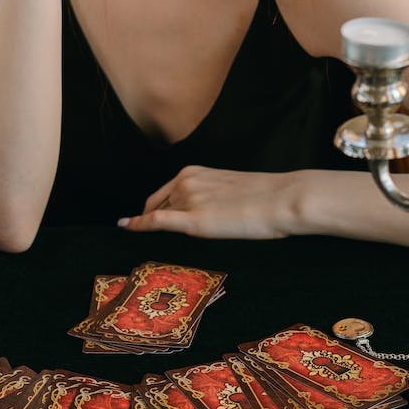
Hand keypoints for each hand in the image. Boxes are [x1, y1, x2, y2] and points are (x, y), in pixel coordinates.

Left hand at [118, 165, 304, 238]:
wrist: (282, 199)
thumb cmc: (266, 196)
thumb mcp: (230, 187)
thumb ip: (211, 195)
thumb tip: (208, 211)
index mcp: (195, 172)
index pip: (165, 192)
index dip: (153, 206)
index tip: (144, 215)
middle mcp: (186, 182)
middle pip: (160, 204)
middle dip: (153, 218)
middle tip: (148, 231)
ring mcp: (189, 200)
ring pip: (161, 214)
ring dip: (154, 225)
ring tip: (151, 237)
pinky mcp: (194, 221)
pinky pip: (157, 221)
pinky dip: (138, 224)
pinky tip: (126, 227)